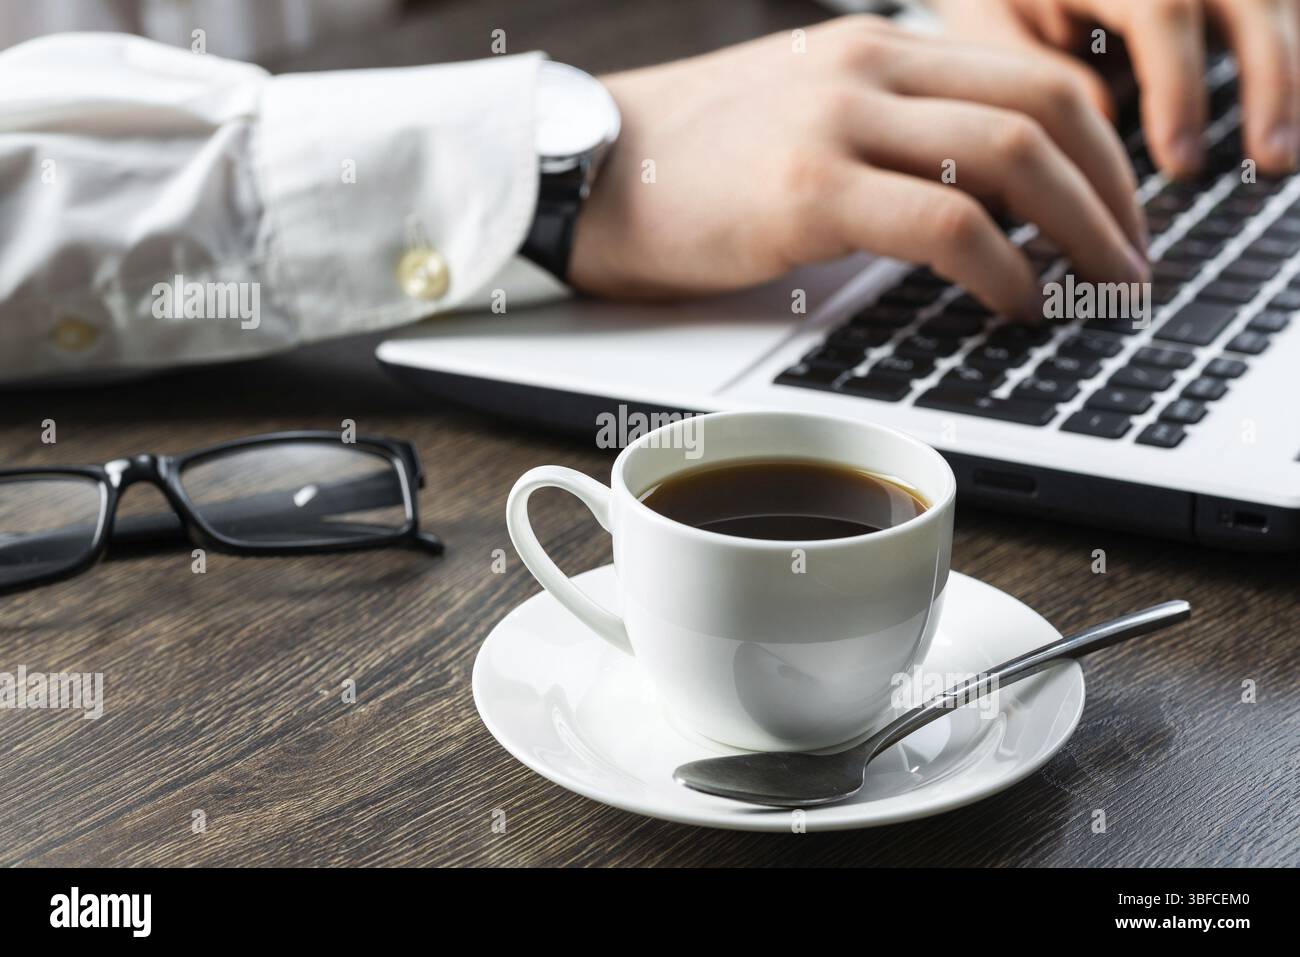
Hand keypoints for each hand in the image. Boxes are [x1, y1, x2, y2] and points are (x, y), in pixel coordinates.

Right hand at [569, 17, 1146, 321]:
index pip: (1030, 79)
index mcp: (875, 50)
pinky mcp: (807, 190)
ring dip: (1079, 230)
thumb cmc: (693, 165)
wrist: (590, 172)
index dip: (1101, 151)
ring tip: (1097, 288)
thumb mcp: (803, 118)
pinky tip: (1014, 303)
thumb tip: (977, 197)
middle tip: (1131, 261)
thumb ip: (890, 135)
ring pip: (1011, 156)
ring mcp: (837, 123)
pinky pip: (944, 221)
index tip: (1119, 214)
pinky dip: (1002, 268)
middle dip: (1113, 194)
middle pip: (1044, 110)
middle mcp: (868, 68)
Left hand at [933, 0, 1299, 177]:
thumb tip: (1104, 122)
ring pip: (1275, 1)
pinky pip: (1276, 13)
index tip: (1180, 162)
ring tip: (1281, 156)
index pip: (1162, 7)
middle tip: (1271, 160)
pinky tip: (1282, 122)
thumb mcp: (993, 29)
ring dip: (1287, 75)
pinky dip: (1284, 64)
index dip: (1178, 86)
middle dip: (1270, 78)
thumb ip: (1038, 73)